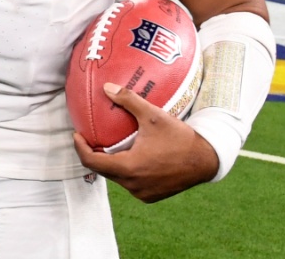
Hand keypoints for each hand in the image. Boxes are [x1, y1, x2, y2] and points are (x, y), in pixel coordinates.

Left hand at [74, 83, 219, 202]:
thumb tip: (107, 87)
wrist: (207, 160)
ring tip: (109, 145)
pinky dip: (126, 171)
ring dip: (111, 163)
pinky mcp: (151, 196)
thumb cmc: (180, 137)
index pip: (91, 162)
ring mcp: (143, 193)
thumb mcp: (153, 116)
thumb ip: (128, 100)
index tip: (77, 135)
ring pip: (117, 178)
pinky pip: (131, 183)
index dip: (80, 148)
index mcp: (129, 168)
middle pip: (103, 170)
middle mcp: (133, 185)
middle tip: (92, 137)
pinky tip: (129, 156)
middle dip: (94, 154)